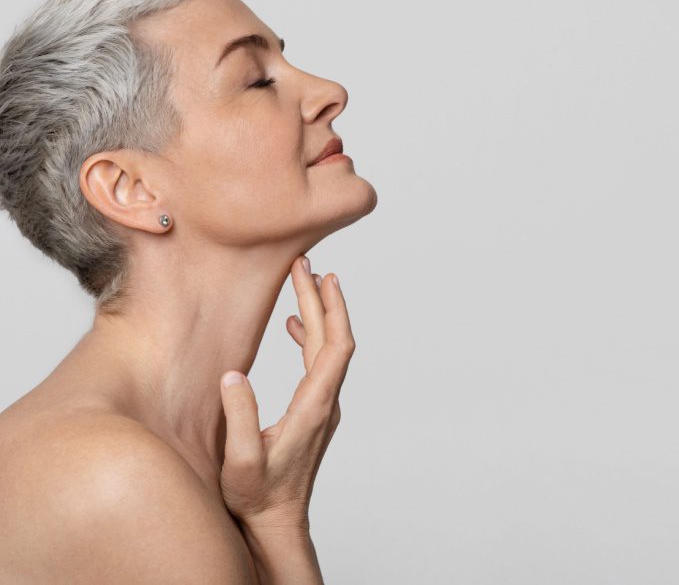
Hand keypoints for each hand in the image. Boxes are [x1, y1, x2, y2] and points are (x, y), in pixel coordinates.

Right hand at [218, 255, 354, 532]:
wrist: (277, 523)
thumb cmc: (259, 497)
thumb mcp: (242, 461)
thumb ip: (240, 419)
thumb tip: (235, 375)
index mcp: (314, 407)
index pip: (335, 346)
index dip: (332, 309)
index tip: (323, 277)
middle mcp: (326, 403)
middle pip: (333, 339)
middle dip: (321, 299)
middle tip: (306, 264)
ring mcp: (323, 407)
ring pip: (327, 350)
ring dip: (317, 315)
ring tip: (303, 283)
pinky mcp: (314, 411)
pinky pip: (319, 364)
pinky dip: (309, 339)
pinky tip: (293, 328)